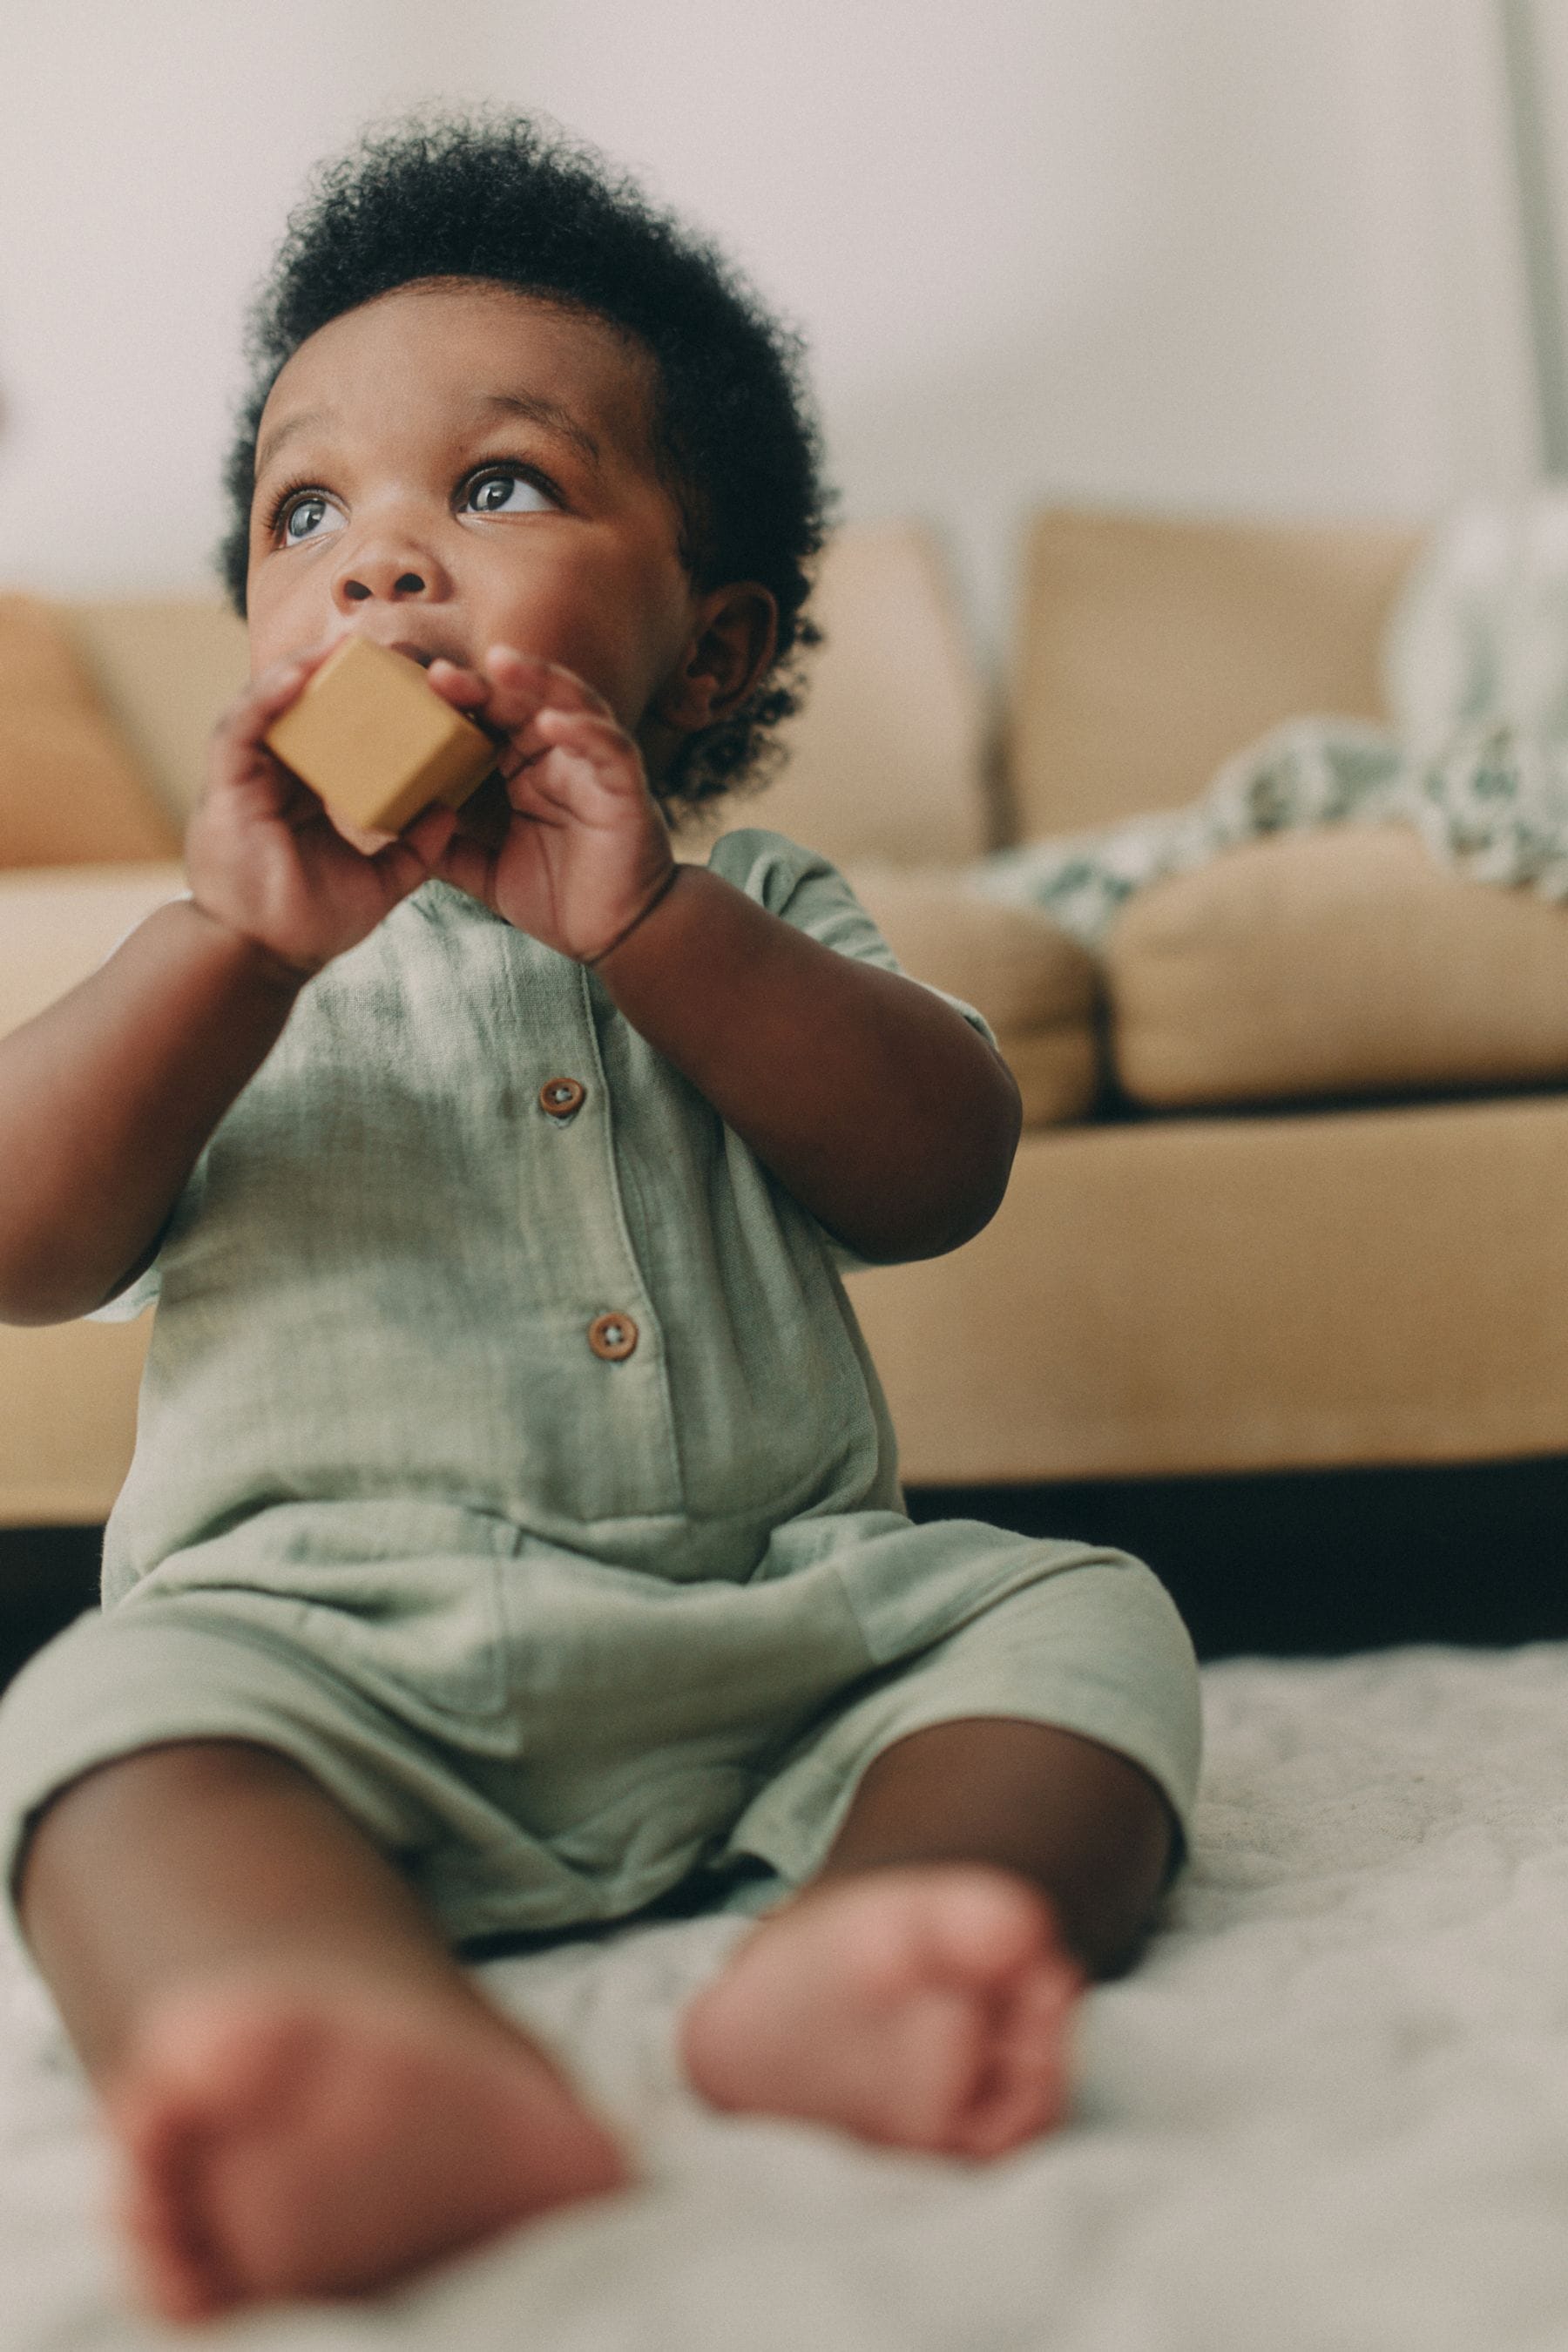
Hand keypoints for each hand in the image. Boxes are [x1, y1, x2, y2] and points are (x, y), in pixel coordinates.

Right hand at [186, 650, 460, 976]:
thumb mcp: (380, 880)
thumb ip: (415, 849)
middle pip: (303, 705)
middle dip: (336, 672)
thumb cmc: (309, 923)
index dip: (369, 702)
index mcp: (306, 789)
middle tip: (379, 645)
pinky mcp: (224, 784)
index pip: (337, 729)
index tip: (410, 681)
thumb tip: (451, 810)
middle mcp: (274, 773)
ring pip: (270, 702)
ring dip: (304, 669)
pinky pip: (243, 726)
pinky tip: (301, 676)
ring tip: (343, 645)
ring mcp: (246, 774)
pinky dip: (269, 697)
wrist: (261, 958)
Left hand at [423, 646, 674, 961]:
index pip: (490, 722)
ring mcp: (595, 769)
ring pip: (572, 705)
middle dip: (484, 684)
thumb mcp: (483, 870)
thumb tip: (392, 831)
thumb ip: (444, 849)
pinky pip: (610, 748)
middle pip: (524, 702)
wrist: (614, 937)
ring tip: (499, 664)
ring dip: (538, 681)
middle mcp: (561, 759)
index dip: (456, 704)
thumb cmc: (558, 900)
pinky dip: (584, 730)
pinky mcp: (626, 789)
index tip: (410, 693)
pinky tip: (553, 721)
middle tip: (438, 674)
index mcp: (527, 771)